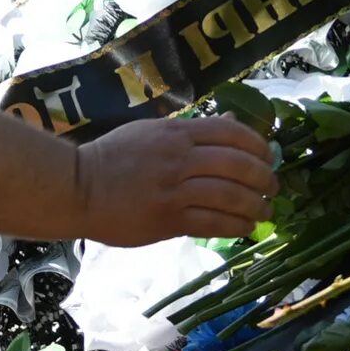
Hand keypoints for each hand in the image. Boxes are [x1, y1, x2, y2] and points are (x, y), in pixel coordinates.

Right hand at [72, 116, 275, 242]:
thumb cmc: (111, 158)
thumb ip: (188, 130)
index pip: (230, 132)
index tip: (268, 155)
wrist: (76, 188)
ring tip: (264, 211)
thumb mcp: (149, 132)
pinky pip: (212, 222)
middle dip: (264, 176)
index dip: (257, 144)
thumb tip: (229, 122)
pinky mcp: (167, 219)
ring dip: (255, 204)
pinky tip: (246, 228)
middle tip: (273, 186)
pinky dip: (235, 226)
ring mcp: (174, 189)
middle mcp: (179, 157)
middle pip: (238, 164)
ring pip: (230, 195)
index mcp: (175, 132)